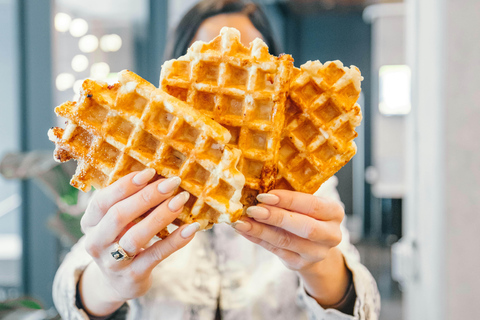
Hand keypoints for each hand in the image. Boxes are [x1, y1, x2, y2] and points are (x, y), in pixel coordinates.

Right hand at [78, 168, 199, 315]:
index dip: (125, 185)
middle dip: (147, 196)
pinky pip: (156, 255)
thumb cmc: (121, 240)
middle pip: (118, 215)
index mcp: (90, 223)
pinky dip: (175, 241)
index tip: (150, 171)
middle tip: (171, 183)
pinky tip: (191, 228)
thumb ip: (129, 202)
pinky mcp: (132, 276)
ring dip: (161, 216)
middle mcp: (96, 242)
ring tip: (181, 200)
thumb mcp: (116, 222)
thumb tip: (159, 176)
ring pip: (136, 236)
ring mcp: (113, 262)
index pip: (102, 201)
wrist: (118, 283)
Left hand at [233, 190, 349, 306]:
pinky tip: (245, 230)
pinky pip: (276, 251)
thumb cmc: (305, 215)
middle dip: (276, 217)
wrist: (313, 245)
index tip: (265, 195)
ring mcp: (317, 253)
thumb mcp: (304, 203)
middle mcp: (331, 235)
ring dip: (261, 230)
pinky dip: (258, 239)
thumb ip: (288, 197)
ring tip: (242, 221)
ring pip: (287, 241)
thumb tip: (259, 187)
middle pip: (305, 227)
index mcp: (334, 212)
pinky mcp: (301, 264)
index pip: (313, 205)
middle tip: (253, 209)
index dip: (288, 200)